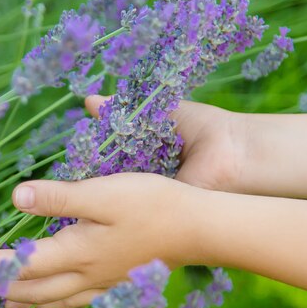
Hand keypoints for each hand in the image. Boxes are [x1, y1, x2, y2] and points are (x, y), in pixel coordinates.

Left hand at [0, 173, 203, 307]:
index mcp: (77, 252)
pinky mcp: (117, 280)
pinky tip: (57, 298)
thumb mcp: (103, 193)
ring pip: (53, 300)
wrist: (197, 228)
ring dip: (24, 299)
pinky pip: (75, 301)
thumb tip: (16, 198)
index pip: (21, 265)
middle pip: (32, 289)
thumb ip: (59, 197)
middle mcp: (85, 274)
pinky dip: (54, 302)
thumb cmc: (151, 203)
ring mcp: (103, 282)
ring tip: (5, 301)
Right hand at [86, 95, 248, 191]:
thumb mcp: (158, 112)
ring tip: (78, 180)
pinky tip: (98, 193)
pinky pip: (133, 203)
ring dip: (103, 186)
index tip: (75, 148)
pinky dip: (119, 198)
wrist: (234, 151)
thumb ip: (124, 108)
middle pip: (111, 175)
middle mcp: (147, 175)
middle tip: (72, 166)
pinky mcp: (158, 207)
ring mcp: (152, 193)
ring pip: (119, 190)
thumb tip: (87, 100)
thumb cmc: (204, 128)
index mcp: (145, 153)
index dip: (93, 152)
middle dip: (94, 170)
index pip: (110, 156)